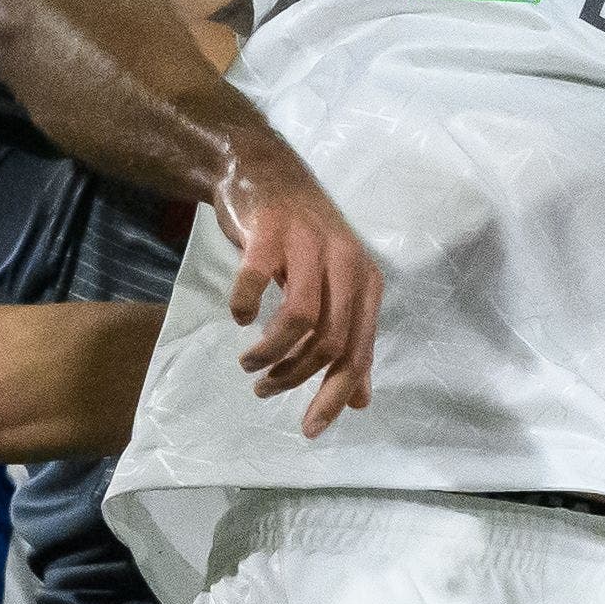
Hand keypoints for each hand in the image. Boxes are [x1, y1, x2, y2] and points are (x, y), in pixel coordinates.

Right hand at [212, 136, 383, 434]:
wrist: (266, 174)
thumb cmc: (301, 240)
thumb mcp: (335, 290)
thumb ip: (349, 341)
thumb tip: (360, 400)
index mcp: (365, 282)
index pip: (357, 351)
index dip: (333, 395)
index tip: (308, 428)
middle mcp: (345, 263)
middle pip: (330, 340)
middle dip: (294, 376)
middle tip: (264, 387)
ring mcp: (308, 245)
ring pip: (300, 318)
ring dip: (270, 352)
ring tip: (248, 363)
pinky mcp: (270, 232)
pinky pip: (258, 281)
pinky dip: (245, 306)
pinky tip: (239, 315)